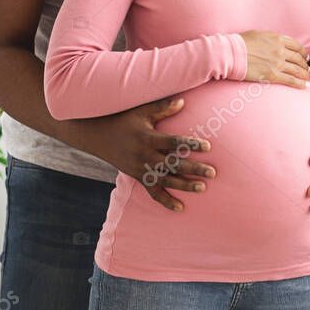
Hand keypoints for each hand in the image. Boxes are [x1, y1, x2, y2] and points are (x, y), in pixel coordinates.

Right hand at [68, 97, 215, 211]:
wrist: (97, 136)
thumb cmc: (123, 120)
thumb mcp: (141, 112)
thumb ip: (162, 108)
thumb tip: (183, 101)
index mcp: (148, 139)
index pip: (173, 143)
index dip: (190, 144)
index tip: (208, 146)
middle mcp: (145, 156)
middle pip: (173, 165)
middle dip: (193, 169)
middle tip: (212, 172)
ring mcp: (141, 169)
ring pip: (165, 181)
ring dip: (184, 185)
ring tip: (202, 188)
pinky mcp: (138, 177)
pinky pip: (153, 192)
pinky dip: (166, 201)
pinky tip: (181, 208)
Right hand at [240, 30, 309, 88]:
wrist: (231, 53)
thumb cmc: (241, 42)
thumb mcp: (259, 34)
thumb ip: (271, 38)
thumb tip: (277, 41)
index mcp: (277, 39)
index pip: (296, 46)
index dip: (303, 52)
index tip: (305, 57)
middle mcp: (280, 50)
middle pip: (299, 59)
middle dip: (305, 65)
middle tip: (309, 70)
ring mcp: (277, 63)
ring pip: (297, 70)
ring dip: (305, 75)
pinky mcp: (272, 75)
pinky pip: (290, 80)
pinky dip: (299, 84)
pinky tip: (305, 86)